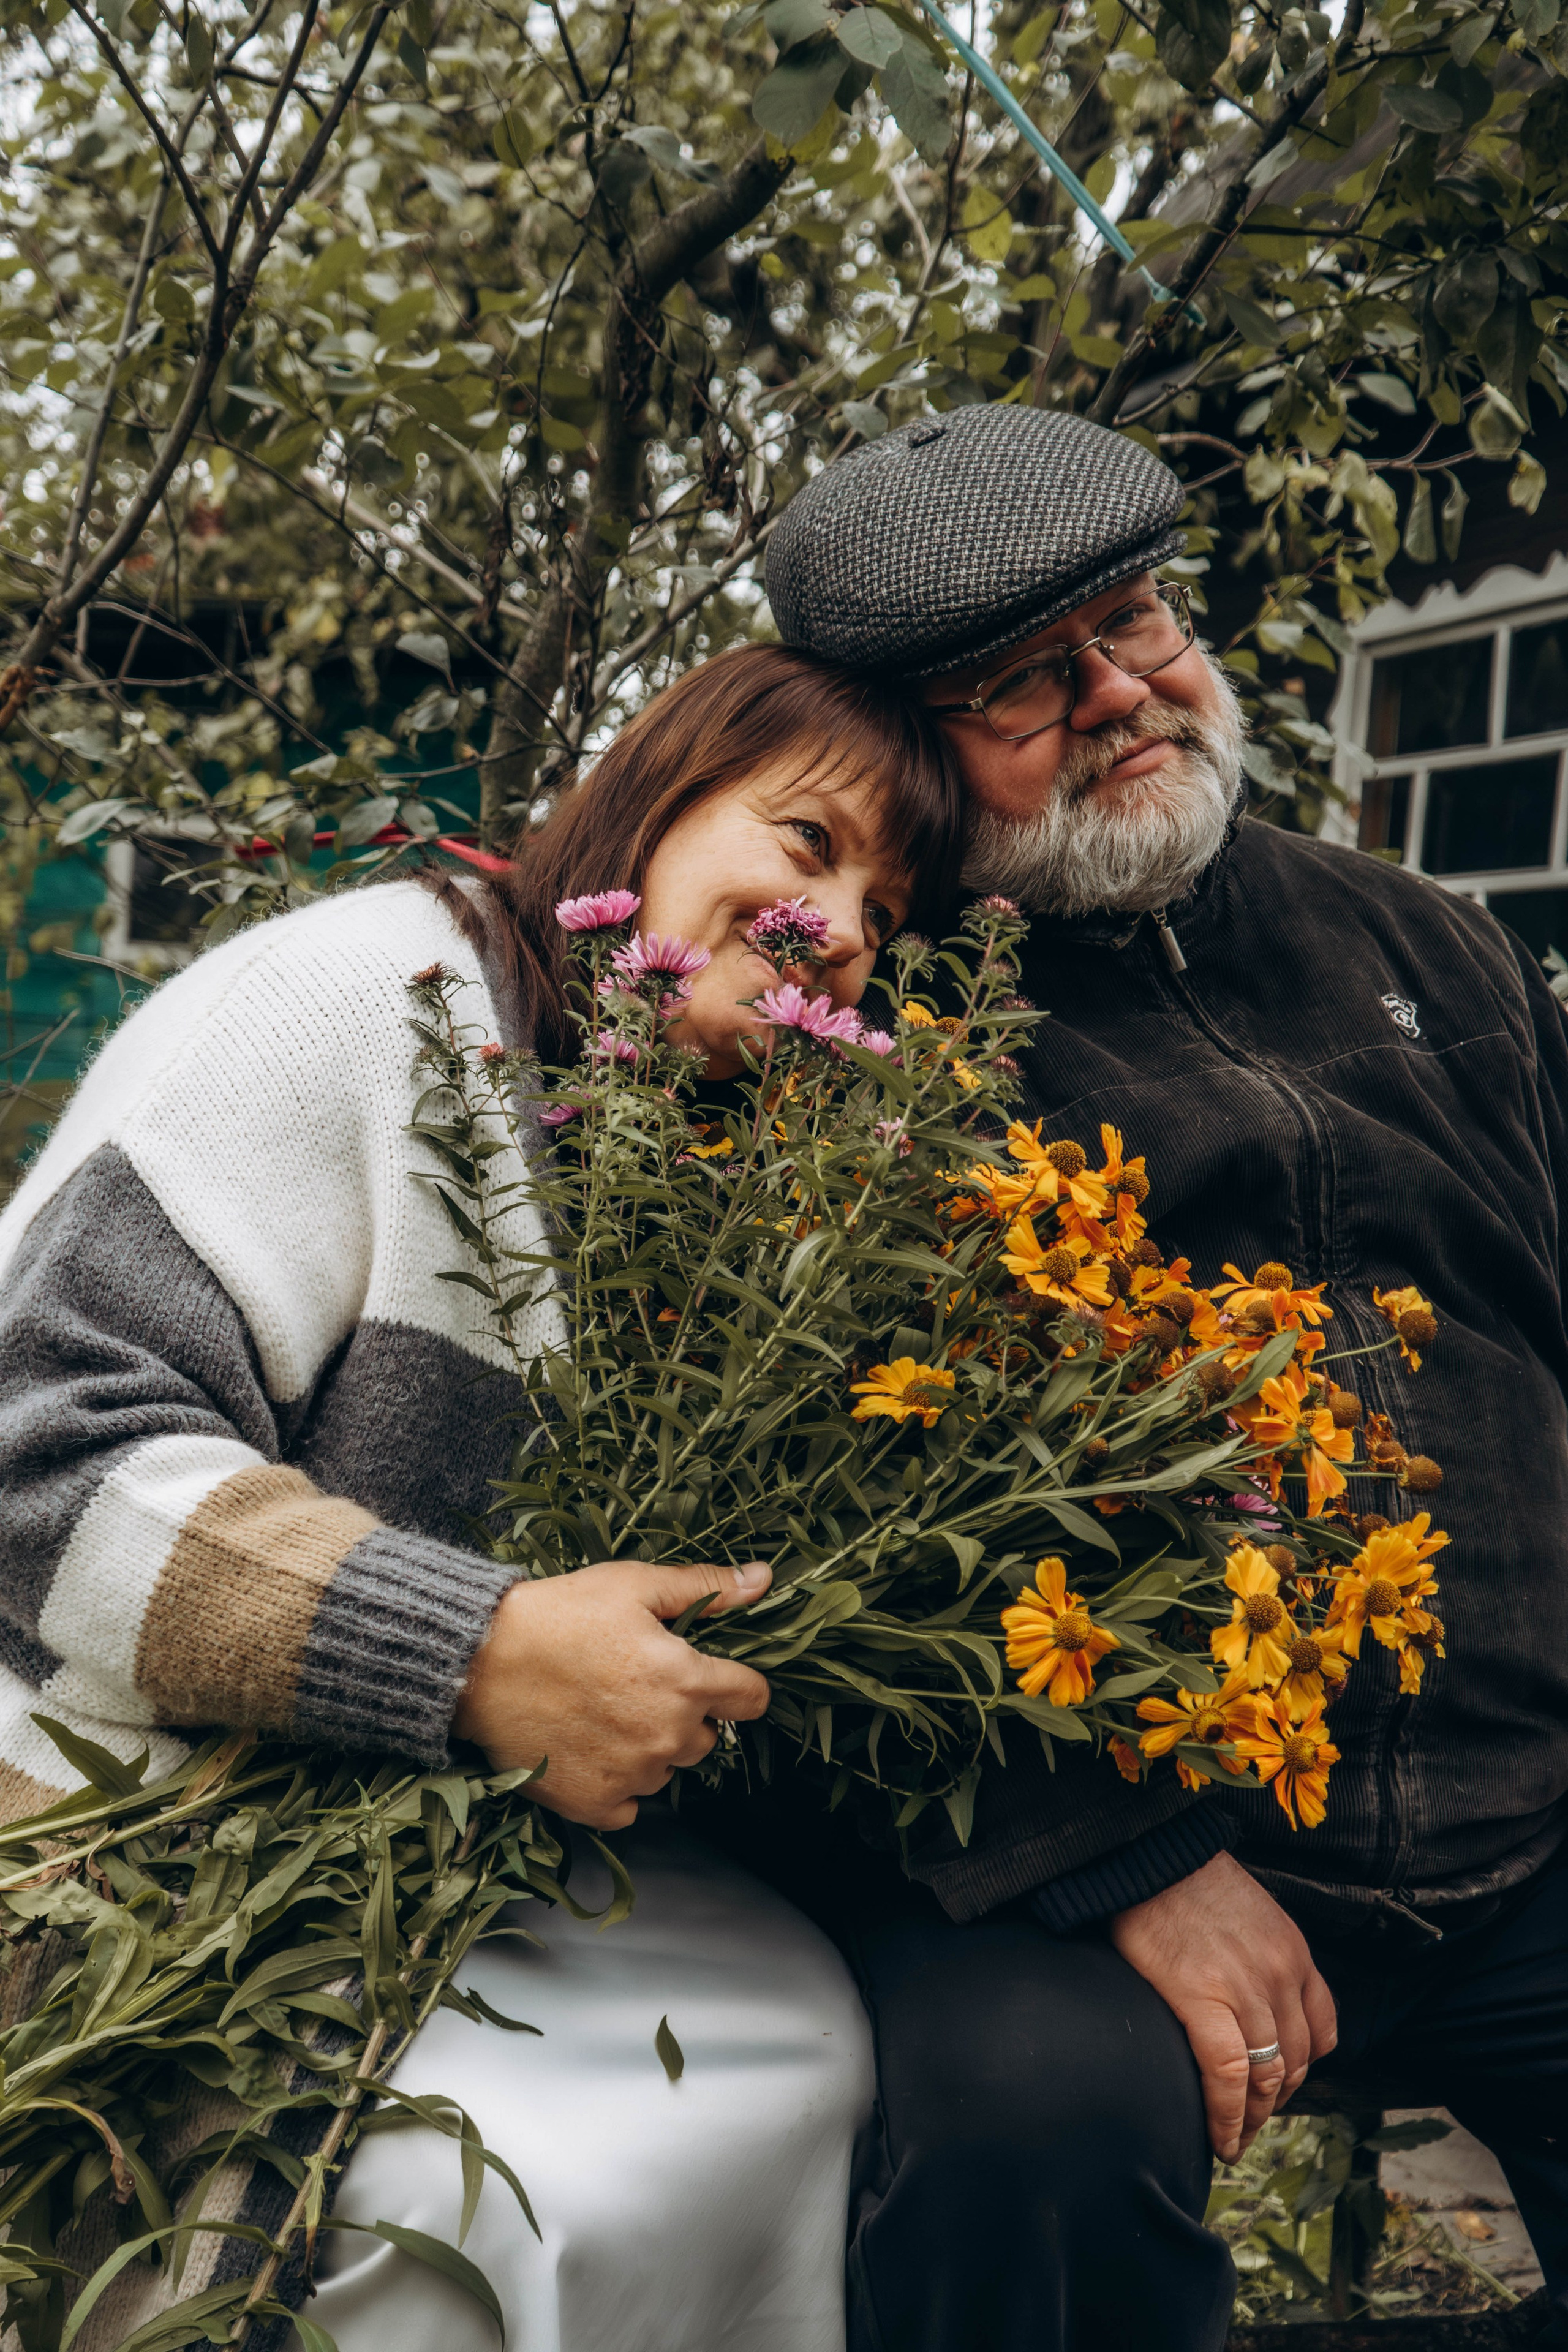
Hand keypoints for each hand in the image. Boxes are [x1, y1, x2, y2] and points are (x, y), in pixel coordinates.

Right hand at [452, 1559, 771, 1828]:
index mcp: (686, 1681)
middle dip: (685, 1714)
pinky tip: (589, 1747)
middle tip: (635, 1685)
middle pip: (707, 1737)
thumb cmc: (558, 1616)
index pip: (752, 1699)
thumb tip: (764, 1580)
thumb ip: (705, 1588)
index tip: (708, 1675)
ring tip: (603, 1712)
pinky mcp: (595, 1805)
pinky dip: (617, 1782)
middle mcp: (668, 1736)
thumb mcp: (633, 1586)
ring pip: (668, 1770)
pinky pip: (631, 1805)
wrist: (479, 1663)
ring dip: (650, 1748)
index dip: (735, 1683)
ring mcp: (632, 1776)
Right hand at [1109, 1850, 1337, 2160]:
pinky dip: (1227, 2115)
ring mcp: (1246, 1988)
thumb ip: (1262, 1958)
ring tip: (1235, 2138)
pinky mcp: (1202, 1998)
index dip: (1301, 2072)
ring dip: (1253, 2118)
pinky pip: (1227, 2073)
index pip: (1319, 2033)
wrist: (1151, 1855)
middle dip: (1275, 2104)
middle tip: (1251, 2126)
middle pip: (1293, 2063)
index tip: (1278, 2091)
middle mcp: (1280, 1975)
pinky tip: (1220, 2137)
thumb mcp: (1251, 1914)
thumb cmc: (1186, 1881)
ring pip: (1266, 2077)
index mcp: (1293, 1954)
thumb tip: (1250, 2002)